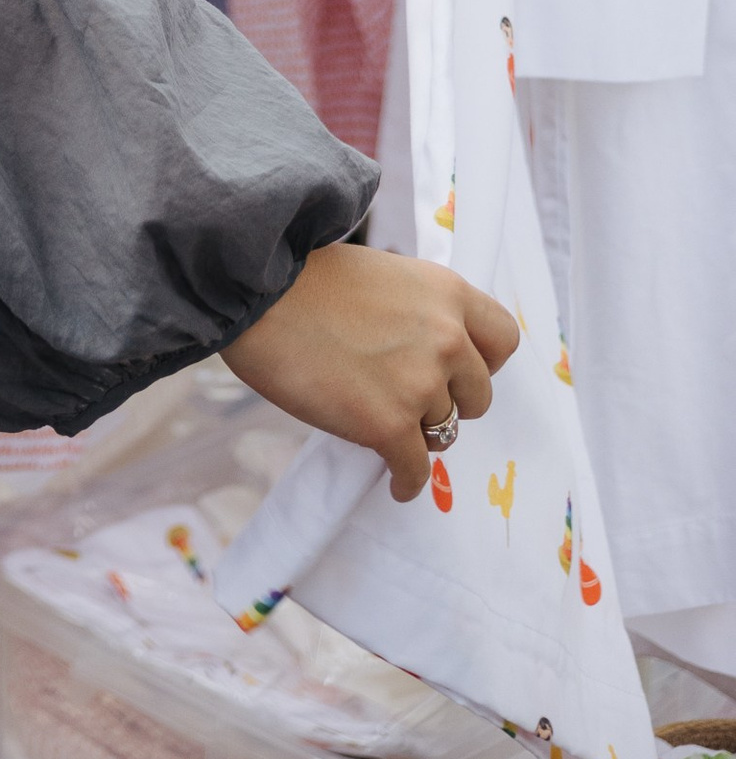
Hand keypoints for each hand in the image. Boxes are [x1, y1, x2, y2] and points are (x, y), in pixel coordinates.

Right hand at [226, 241, 518, 500]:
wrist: (256, 293)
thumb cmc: (305, 280)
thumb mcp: (383, 275)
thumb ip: (418, 311)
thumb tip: (428, 350)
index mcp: (447, 292)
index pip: (503, 338)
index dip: (483, 361)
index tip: (459, 371)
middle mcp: (447, 337)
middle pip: (477, 396)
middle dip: (447, 401)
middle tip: (410, 399)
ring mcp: (420, 384)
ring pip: (443, 432)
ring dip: (417, 433)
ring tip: (387, 430)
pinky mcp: (389, 425)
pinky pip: (416, 469)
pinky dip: (407, 481)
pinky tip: (396, 483)